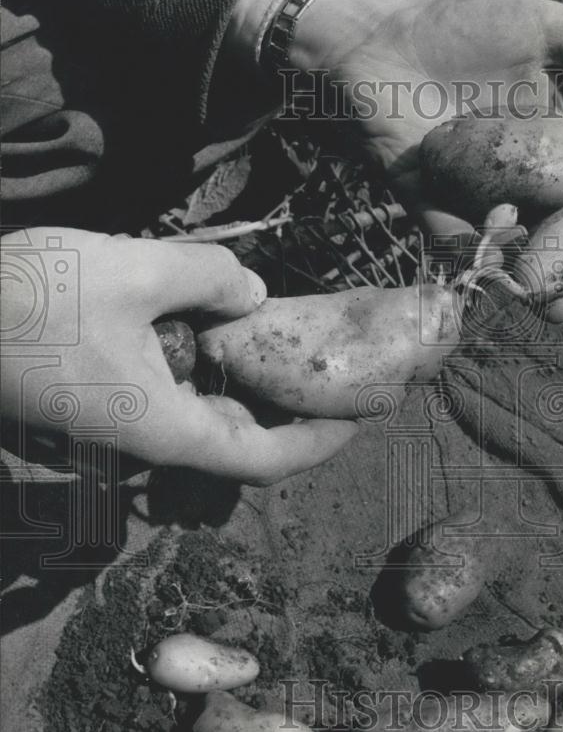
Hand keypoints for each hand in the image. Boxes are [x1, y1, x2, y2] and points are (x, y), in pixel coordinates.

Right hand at [0, 229, 356, 483]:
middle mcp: (147, 439)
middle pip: (241, 445)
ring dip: (253, 394)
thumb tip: (251, 295)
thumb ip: (210, 277)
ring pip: (206, 422)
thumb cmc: (31, 298)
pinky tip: (221, 336)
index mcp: (166, 428)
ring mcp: (120, 424)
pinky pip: (174, 399)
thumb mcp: (135, 270)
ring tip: (292, 350)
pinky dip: (211, 376)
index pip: (264, 461)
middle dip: (295, 415)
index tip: (361, 414)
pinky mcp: (99, 402)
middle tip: (335, 375)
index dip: (319, 442)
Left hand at [290, 0, 562, 318]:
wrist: (385, 37)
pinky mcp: (429, 206)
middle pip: (559, 234)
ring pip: (514, 251)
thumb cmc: (466, 28)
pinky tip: (504, 284)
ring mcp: (474, 197)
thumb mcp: (548, 30)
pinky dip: (480, 261)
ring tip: (559, 310)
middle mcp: (518, 178)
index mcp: (552, 144)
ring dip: (537, 284)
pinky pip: (456, 241)